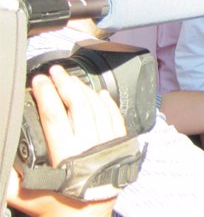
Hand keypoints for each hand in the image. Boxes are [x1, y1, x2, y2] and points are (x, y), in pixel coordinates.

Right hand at [7, 65, 124, 214]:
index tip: (38, 81)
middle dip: (65, 84)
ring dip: (83, 89)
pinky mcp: (121, 145)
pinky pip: (116, 117)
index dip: (46, 94)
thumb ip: (9, 179)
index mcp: (66, 156)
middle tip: (54, 71)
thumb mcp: (27, 198)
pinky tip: (97, 93)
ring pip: (97, 107)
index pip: (55, 115)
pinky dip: (107, 102)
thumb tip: (3, 161)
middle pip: (78, 104)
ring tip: (70, 78)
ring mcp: (108, 144)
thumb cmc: (59, 209)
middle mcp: (90, 146)